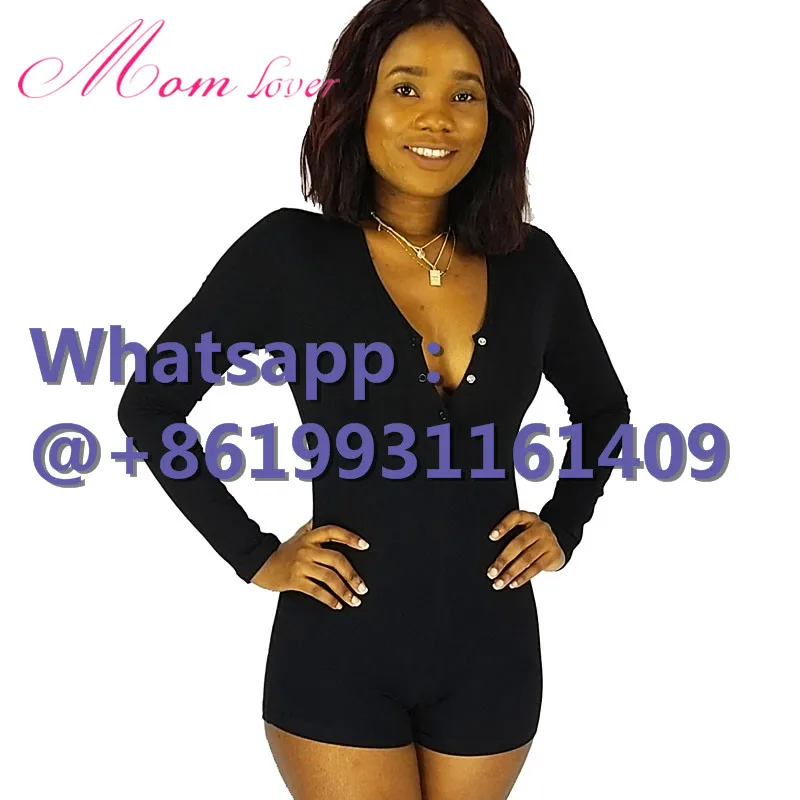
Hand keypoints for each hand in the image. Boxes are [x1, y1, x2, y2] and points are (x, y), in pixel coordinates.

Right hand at [251, 518, 369, 609]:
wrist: (260, 564)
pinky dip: (329, 599)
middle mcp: (307, 549)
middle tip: (363, 587)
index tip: (365, 545)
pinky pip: (316, 590)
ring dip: (344, 590)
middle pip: (335, 559)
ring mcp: (301, 565)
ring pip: (328, 577)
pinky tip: (337, 604)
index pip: (333, 532)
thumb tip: (331, 515)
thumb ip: (315, 527)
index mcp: (310, 536)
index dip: (350, 537)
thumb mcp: (299, 535)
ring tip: (354, 599)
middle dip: (352, 575)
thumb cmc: (283, 551)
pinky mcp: (294, 580)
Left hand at [486, 510, 564, 588]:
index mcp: (528, 518)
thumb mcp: (523, 532)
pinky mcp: (554, 555)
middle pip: (519, 543)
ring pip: (526, 559)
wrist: (556, 546)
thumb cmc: (531, 540)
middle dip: (503, 560)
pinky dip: (523, 577)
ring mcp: (548, 541)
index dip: (504, 526)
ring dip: (511, 573)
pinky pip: (536, 568)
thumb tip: (491, 558)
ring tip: (500, 582)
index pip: (515, 517)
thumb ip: (511, 537)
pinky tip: (513, 583)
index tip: (491, 537)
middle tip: (491, 572)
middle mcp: (539, 527)